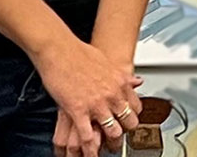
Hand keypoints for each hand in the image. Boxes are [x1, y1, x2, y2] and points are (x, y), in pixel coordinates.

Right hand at [36, 33, 140, 156]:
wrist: (59, 49)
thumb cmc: (79, 52)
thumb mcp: (106, 62)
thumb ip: (121, 76)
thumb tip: (135, 81)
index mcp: (119, 82)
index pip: (136, 107)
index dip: (132, 117)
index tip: (128, 123)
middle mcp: (112, 94)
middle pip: (128, 122)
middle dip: (124, 133)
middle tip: (118, 140)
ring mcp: (96, 104)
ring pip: (112, 132)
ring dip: (109, 143)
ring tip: (105, 149)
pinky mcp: (79, 110)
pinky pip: (88, 137)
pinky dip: (90, 148)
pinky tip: (89, 153)